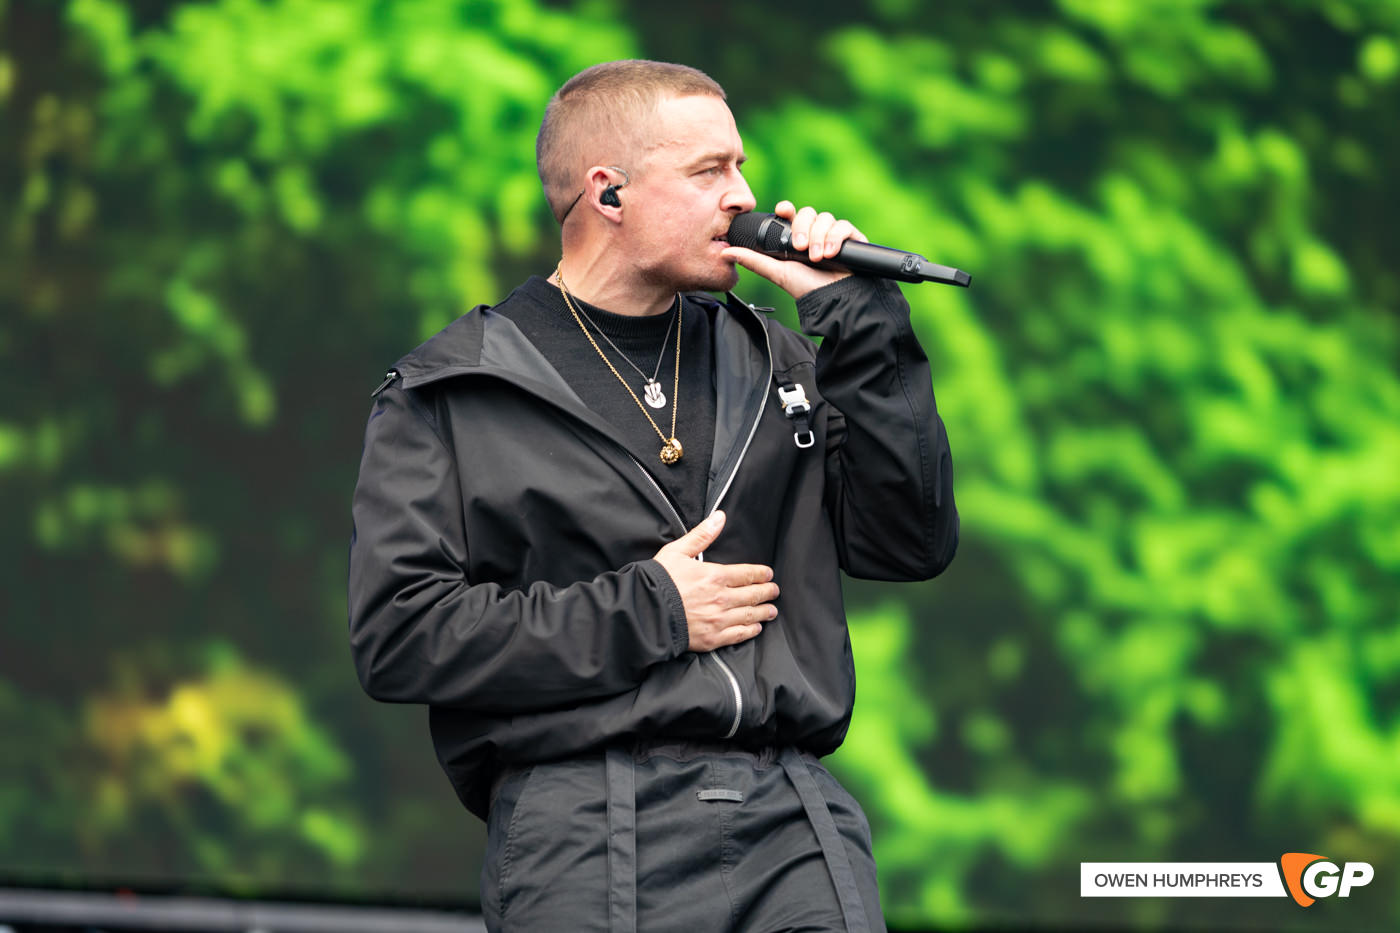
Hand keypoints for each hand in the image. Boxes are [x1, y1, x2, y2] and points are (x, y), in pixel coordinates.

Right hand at [652, 510, 779, 651]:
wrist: (644, 612)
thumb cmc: (658, 580)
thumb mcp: (677, 551)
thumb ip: (702, 535)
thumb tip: (720, 517)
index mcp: (715, 576)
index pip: (747, 574)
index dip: (761, 574)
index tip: (768, 574)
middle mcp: (722, 599)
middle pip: (753, 595)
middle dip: (767, 592)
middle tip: (774, 591)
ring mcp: (718, 620)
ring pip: (750, 616)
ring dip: (764, 612)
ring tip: (772, 610)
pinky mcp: (712, 638)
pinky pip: (738, 635)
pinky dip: (750, 631)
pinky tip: (756, 628)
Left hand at [721, 200, 867, 299]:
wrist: (834, 302)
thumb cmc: (806, 288)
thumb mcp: (777, 273)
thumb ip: (753, 260)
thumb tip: (725, 252)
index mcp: (796, 237)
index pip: (791, 214)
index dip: (786, 209)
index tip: (782, 210)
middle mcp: (814, 233)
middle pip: (808, 213)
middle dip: (802, 229)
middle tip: (799, 248)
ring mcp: (833, 235)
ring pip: (825, 218)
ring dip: (819, 237)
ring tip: (817, 257)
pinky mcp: (851, 239)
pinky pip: (843, 226)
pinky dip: (836, 238)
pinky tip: (831, 253)